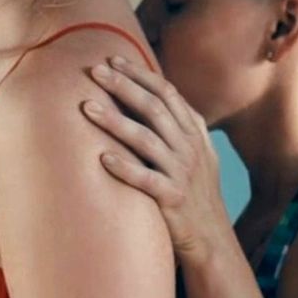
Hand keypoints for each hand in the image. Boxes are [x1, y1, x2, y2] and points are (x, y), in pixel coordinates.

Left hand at [82, 56, 233, 265]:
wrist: (211, 238)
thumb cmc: (195, 191)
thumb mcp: (197, 151)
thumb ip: (180, 123)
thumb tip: (155, 92)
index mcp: (194, 133)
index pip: (167, 93)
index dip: (140, 74)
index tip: (113, 60)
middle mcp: (189, 148)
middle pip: (154, 109)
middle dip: (124, 87)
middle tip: (96, 71)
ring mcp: (181, 172)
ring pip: (146, 140)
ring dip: (115, 121)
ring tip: (86, 107)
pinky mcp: (172, 199)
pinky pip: (146, 180)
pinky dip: (125, 168)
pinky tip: (102, 158)